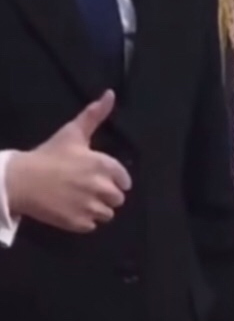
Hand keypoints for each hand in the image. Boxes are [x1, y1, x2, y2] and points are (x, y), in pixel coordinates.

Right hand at [7, 91, 130, 231]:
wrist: (21, 180)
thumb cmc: (48, 155)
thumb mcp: (72, 133)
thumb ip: (94, 115)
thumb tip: (111, 94)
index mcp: (102, 165)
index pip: (124, 180)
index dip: (115, 179)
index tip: (101, 177)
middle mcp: (101, 187)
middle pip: (118, 199)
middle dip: (106, 194)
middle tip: (86, 188)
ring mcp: (90, 207)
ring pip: (107, 214)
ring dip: (97, 209)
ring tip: (78, 199)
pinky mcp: (79, 223)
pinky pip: (92, 225)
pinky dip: (83, 220)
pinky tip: (70, 209)